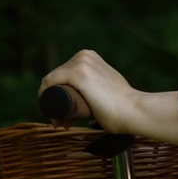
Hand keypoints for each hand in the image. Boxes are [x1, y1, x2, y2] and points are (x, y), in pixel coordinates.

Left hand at [38, 50, 177, 146]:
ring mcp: (80, 62)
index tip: (65, 118)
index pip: (62, 76)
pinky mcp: (78, 73)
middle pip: (56, 81)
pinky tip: (50, 111)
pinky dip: (44, 96)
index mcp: (88, 57)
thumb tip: (100, 94)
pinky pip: (49, 82)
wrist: (133, 110)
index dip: (57, 96)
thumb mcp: (109, 85)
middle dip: (54, 103)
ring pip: (52, 84)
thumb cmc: (122, 105)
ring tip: (62, 123)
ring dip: (50, 105)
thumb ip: (103, 84)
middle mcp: (83, 55)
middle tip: (64, 123)